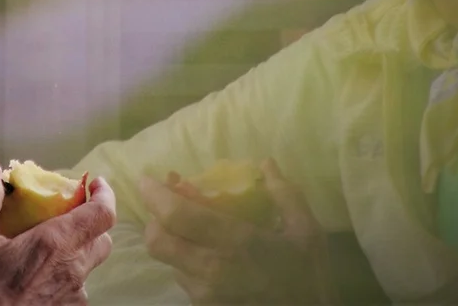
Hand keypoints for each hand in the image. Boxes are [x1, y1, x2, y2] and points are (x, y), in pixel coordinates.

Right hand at [0, 160, 115, 304]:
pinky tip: (38, 280)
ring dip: (75, 254)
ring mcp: (75, 295)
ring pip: (89, 267)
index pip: (104, 213)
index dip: (105, 194)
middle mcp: (74, 269)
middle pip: (102, 239)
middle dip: (92, 223)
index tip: (95, 184)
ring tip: (46, 252)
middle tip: (69, 216)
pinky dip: (64, 279)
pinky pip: (76, 290)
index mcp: (57, 243)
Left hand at [140, 159, 335, 304]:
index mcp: (234, 242)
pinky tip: (209, 259)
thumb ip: (285, 195)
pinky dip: (187, 264)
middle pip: (157, 241)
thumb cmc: (308, 278)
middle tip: (166, 207)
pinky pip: (184, 280)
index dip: (154, 195)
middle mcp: (210, 269)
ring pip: (168, 262)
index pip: (176, 215)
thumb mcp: (307, 233)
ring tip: (192, 233)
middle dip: (154, 219)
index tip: (148, 179)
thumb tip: (267, 164)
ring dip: (173, 243)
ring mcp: (204, 294)